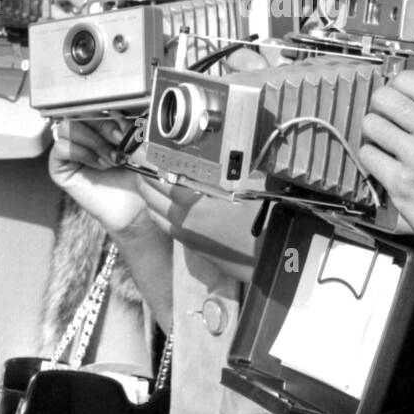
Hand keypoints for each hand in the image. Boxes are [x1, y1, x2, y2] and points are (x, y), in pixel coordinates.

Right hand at [49, 117, 154, 239]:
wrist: (136, 208)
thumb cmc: (139, 176)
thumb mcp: (136, 144)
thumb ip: (126, 124)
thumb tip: (117, 112)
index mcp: (101, 124)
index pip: (96, 103)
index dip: (110, 112)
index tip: (129, 128)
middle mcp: (83, 134)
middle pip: (81, 111)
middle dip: (104, 126)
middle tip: (121, 144)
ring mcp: (70, 149)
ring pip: (68, 126)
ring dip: (93, 141)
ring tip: (111, 159)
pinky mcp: (60, 167)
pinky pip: (61, 147)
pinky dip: (82, 153)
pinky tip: (99, 165)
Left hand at [134, 175, 259, 273]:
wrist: (271, 259)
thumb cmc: (262, 221)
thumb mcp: (242, 190)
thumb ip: (216, 178)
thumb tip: (200, 165)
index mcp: (192, 205)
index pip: (161, 180)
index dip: (150, 165)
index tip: (144, 154)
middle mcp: (182, 222)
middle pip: (152, 198)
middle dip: (144, 180)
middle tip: (142, 165)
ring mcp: (186, 237)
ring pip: (156, 214)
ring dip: (150, 198)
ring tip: (151, 183)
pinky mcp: (193, 247)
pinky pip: (166, 227)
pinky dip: (160, 212)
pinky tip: (166, 205)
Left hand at [359, 71, 413, 292]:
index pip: (409, 80)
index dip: (397, 87)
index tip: (398, 97)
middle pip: (383, 99)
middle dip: (380, 107)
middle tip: (387, 119)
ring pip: (371, 125)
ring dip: (374, 133)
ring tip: (385, 142)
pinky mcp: (401, 185)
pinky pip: (368, 156)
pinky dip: (372, 158)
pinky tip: (385, 164)